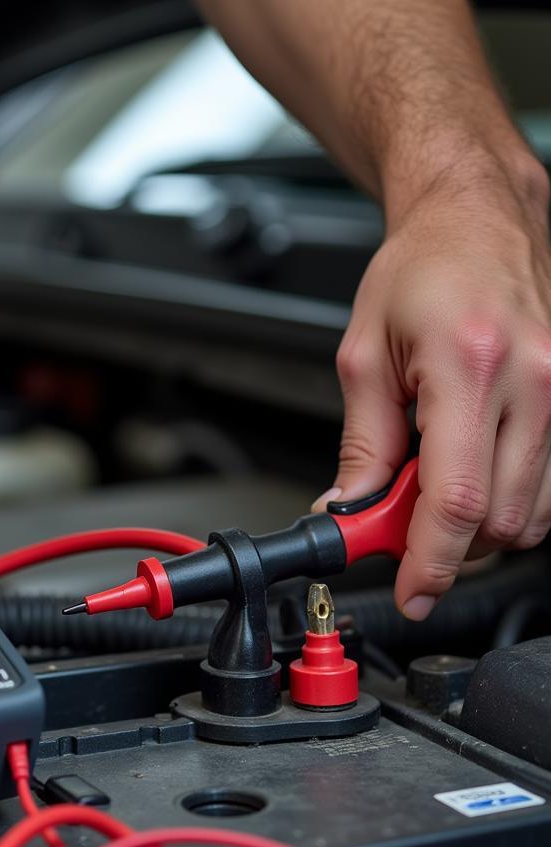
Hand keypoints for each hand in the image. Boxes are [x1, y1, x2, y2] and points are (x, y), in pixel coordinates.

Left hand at [313, 165, 550, 618]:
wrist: (477, 220)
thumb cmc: (420, 272)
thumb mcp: (364, 356)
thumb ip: (362, 444)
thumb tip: (350, 511)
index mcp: (468, 367)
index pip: (458, 499)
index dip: (431, 561)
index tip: (409, 591)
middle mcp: (533, 382)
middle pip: (501, 519)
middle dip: (445, 546)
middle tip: (394, 529)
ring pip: (532, 514)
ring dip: (475, 529)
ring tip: (424, 493)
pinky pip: (548, 485)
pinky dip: (504, 502)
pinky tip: (465, 476)